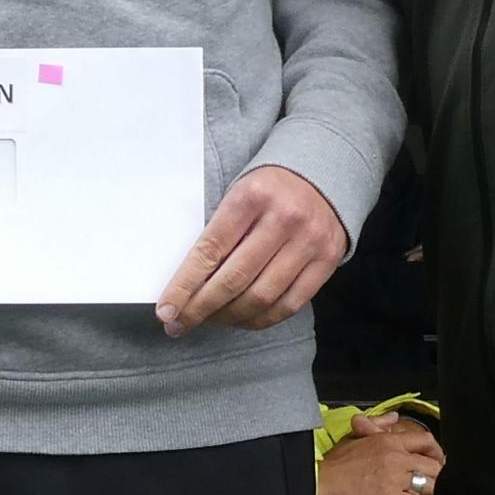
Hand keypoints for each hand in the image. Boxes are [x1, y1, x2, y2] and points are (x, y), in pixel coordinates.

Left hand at [158, 166, 347, 335]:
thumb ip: (218, 234)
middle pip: (235, 279)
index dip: (185, 286)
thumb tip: (186, 285)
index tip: (166, 311)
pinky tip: (242, 319)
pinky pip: (290, 304)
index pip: (210, 250)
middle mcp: (284, 218)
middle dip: (201, 308)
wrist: (323, 171)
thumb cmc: (268, 188)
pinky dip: (262, 319)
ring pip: (262, 298)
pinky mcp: (328, 260)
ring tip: (211, 320)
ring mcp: (310, 241)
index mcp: (252, 196)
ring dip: (230, 317)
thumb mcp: (238, 194)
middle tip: (180, 324)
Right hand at [314, 414, 443, 494]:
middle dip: (435, 475)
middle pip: (433, 465)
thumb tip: (394, 418)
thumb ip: (377, 425)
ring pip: (430, 484)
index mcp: (388, 440)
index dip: (435, 452)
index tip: (434, 460)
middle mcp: (395, 456)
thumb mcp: (354, 437)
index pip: (425, 440)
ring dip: (427, 491)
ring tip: (419, 494)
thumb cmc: (334, 464)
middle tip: (429, 481)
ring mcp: (394, 478)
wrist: (319, 485)